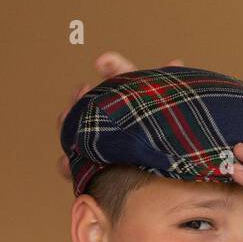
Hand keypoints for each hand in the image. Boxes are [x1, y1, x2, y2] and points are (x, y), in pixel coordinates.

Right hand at [56, 51, 183, 178]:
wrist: (172, 179)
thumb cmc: (172, 142)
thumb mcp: (172, 112)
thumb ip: (169, 90)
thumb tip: (175, 61)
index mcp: (133, 99)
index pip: (119, 75)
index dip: (110, 67)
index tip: (101, 62)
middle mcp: (111, 119)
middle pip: (89, 103)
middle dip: (82, 97)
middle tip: (82, 91)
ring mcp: (99, 143)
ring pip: (76, 132)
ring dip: (68, 125)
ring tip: (68, 121)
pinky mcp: (93, 170)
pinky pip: (74, 167)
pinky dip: (67, 164)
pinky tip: (66, 163)